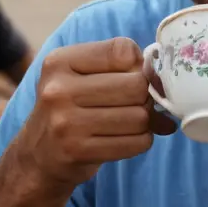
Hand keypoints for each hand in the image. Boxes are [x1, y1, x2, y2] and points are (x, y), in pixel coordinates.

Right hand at [19, 38, 173, 188]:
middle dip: (145, 97)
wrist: (39, 155)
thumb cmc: (71, 108)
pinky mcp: (77, 151)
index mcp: (60, 61)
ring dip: (145, 123)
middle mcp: (59, 89)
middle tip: (135, 105)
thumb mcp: (80, 77)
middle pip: (136, 85)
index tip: (131, 77)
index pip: (123, 51)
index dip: (138, 65)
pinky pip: (136, 143)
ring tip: (130, 123)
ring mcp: (66, 123)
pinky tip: (127, 140)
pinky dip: (141, 141)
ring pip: (140, 116)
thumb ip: (121, 69)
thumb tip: (168, 82)